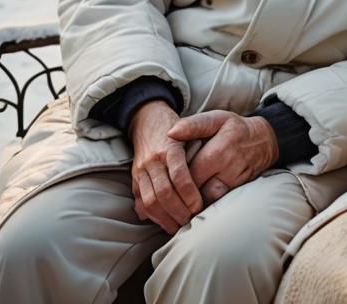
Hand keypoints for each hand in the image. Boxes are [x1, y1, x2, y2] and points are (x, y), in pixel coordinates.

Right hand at [129, 100, 201, 234]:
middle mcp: (153, 159)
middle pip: (163, 192)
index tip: (199, 205)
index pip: (179, 174)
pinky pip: (140, 202)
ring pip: (150, 201)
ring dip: (165, 218)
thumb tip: (212, 176)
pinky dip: (153, 216)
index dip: (189, 193)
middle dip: (178, 211)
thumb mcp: (192, 130)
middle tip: (191, 220)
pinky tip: (165, 223)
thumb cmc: (177, 127)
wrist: (147, 119)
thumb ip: (201, 150)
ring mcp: (141, 169)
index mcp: (170, 146)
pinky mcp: (134, 178)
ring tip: (179, 226)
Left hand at [167, 110, 278, 204]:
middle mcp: (227, 171)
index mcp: (217, 152)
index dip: (173, 178)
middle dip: (180, 194)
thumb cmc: (235, 128)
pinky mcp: (239, 192)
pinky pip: (218, 204)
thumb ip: (193, 125)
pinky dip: (205, 205)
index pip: (186, 174)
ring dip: (193, 203)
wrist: (265, 140)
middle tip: (168, 192)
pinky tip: (196, 203)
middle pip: (195, 192)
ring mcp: (234, 184)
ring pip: (207, 202)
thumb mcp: (216, 118)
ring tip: (180, 200)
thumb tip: (170, 133)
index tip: (165, 176)